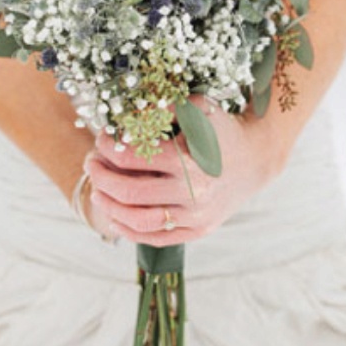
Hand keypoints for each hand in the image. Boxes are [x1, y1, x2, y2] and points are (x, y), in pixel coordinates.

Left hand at [85, 96, 287, 246]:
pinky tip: (116, 217)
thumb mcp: (196, 108)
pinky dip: (130, 230)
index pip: (130, 158)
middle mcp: (192, 194)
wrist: (255, 158)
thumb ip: (160, 108)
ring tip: (98, 191)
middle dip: (101, 178)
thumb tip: (124, 120)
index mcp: (187, 161)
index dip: (107, 148)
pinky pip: (156, 238)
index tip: (101, 139)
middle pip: (128, 193)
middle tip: (91, 164)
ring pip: (138, 221)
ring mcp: (196, 217)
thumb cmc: (220, 128)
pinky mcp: (198, 230)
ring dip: (110, 207)